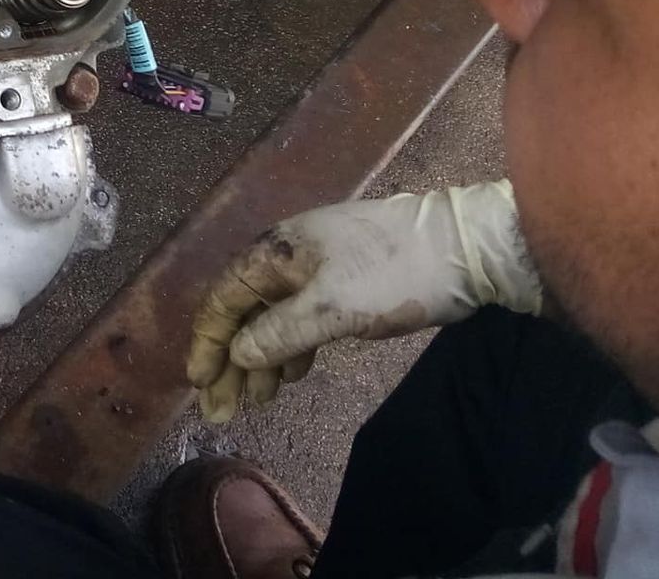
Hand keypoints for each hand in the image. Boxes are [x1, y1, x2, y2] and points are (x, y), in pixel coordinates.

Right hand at [186, 181, 541, 422]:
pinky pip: (298, 318)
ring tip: (261, 401)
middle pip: (243, 312)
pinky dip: (290, 348)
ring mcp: (314, 270)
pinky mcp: (341, 284)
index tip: (198, 384)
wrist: (460, 248)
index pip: (223, 300)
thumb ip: (278, 333)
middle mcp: (285, 258)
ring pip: (271, 318)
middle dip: (231, 362)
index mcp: (274, 253)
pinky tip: (293, 372)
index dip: (208, 344)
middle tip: (223, 410)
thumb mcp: (331, 309)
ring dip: (261, 360)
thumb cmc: (390, 274)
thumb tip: (236, 355)